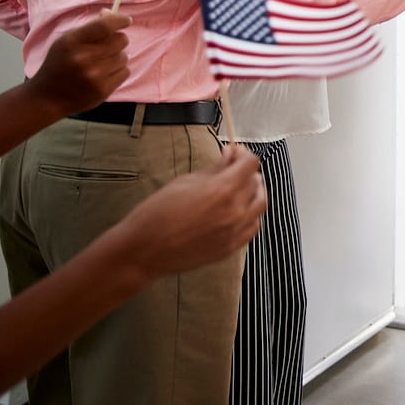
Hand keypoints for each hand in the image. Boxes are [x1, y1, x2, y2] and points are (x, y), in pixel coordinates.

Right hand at [27, 10, 131, 117]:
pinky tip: (104, 74)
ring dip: (117, 57)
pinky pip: (125, 72)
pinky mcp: (103, 90)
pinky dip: (118, 71)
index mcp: (72, 42)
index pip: (104, 26)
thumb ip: (89, 28)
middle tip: (108, 45)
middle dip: (118, 40)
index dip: (119, 20)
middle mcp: (83, 58)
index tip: (126, 20)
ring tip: (101, 63)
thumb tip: (111, 14)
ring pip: (124, 56)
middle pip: (120, 40)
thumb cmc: (59, 65)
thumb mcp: (66, 42)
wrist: (48, 98)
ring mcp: (94, 75)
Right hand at [119, 145, 266, 275]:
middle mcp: (235, 211)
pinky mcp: (231, 247)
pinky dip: (250, 214)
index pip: (250, 164)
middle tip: (232, 169)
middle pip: (257, 182)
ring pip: (260, 204)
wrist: (144, 251)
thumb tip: (230, 156)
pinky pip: (253, 226)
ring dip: (253, 192)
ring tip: (237, 189)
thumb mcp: (185, 182)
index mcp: (223, 190)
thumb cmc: (157, 213)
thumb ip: (214, 169)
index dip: (243, 155)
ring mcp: (235, 232)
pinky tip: (237, 210)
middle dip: (246, 172)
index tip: (234, 154)